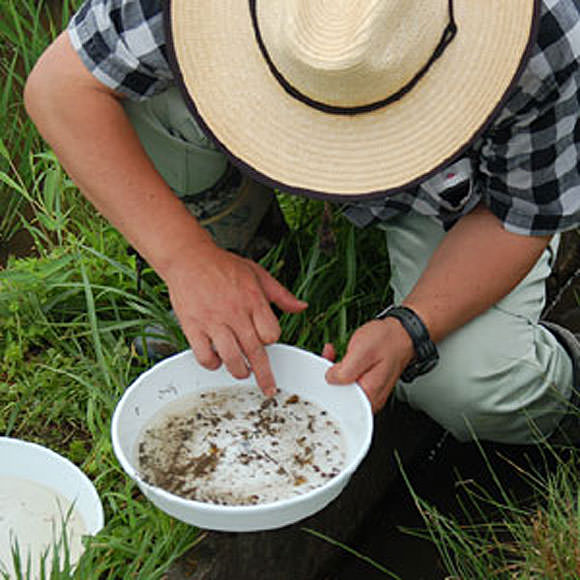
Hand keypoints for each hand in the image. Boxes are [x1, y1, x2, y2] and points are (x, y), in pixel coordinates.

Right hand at [164, 245, 306, 395]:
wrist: (188, 257)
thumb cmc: (223, 265)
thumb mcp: (258, 274)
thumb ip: (281, 294)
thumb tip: (301, 307)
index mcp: (253, 300)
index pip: (271, 333)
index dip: (271, 340)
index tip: (267, 340)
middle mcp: (234, 312)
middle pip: (254, 351)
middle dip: (264, 374)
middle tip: (268, 387)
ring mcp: (213, 321)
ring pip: (231, 357)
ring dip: (239, 371)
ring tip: (242, 372)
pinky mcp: (193, 326)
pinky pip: (204, 354)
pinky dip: (212, 363)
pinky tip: (216, 361)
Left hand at [324, 318, 414, 411]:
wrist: (401, 334)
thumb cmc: (387, 341)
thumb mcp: (362, 352)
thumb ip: (345, 371)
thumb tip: (330, 379)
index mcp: (368, 395)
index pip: (339, 402)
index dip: (327, 385)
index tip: (326, 368)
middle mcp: (370, 399)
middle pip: (340, 396)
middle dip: (329, 376)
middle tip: (328, 358)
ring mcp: (370, 392)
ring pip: (343, 387)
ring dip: (334, 371)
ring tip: (333, 355)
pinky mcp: (368, 384)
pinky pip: (349, 382)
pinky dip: (342, 369)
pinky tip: (341, 359)